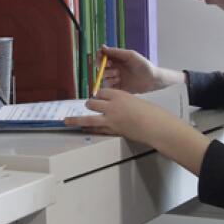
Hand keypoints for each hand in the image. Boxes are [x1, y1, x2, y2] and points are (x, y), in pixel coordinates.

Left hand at [64, 88, 181, 143]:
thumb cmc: (151, 112)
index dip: (99, 95)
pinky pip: (97, 130)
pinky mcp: (112, 130)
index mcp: (119, 95)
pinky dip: (89, 130)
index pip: (102, 92)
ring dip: (77, 119)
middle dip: (90, 104)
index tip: (98, 97)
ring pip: (88, 118)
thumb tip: (118, 105)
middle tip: (88, 106)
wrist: (155, 125)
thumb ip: (125, 102)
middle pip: (92, 103)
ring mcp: (110, 119)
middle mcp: (112, 105)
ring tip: (68, 120)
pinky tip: (83, 130)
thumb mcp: (136, 100)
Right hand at [98, 46, 182, 94]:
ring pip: (103, 76)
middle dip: (103, 66)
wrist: (152, 79)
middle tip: (111, 65)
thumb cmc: (143, 65)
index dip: (99, 56)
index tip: (100, 56)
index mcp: (117, 58)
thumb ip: (116, 52)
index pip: (103, 56)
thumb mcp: (130, 55)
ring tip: (118, 74)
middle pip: (101, 66)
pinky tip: (118, 80)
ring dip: (108, 74)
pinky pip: (107, 85)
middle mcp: (114, 67)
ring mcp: (115, 78)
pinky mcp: (117, 87)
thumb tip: (102, 47)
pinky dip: (110, 82)